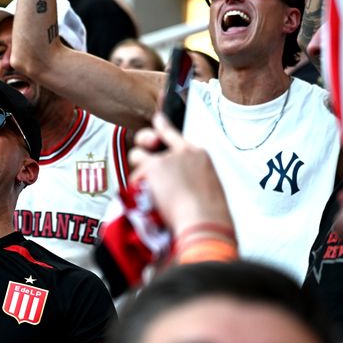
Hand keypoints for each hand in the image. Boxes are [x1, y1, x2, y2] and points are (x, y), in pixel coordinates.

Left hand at [128, 113, 232, 235]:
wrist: (204, 222)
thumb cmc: (209, 216)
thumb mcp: (207, 189)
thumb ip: (190, 177)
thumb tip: (175, 183)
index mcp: (199, 156)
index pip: (175, 135)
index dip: (163, 127)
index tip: (157, 119)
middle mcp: (181, 152)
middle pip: (149, 138)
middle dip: (142, 143)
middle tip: (142, 154)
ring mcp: (164, 158)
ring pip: (137, 156)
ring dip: (138, 171)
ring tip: (150, 192)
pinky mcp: (151, 168)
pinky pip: (134, 177)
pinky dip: (136, 190)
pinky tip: (150, 202)